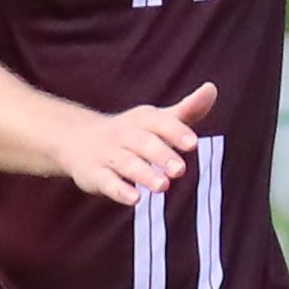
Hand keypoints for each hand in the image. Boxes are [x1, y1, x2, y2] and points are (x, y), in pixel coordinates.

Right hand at [49, 80, 216, 204]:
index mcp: (143, 120)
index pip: (160, 122)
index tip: (193, 144)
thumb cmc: (130, 132)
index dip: (176, 132)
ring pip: (126, 163)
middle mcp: (125, 135)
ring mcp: (108, 155)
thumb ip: (187, 109)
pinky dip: (120, 190)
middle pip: (143, 143)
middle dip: (161, 155)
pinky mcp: (94, 175)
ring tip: (163, 186)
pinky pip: (107, 182)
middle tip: (180, 170)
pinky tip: (134, 199)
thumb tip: (212, 89)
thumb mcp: (157, 119)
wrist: (77, 140)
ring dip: (144, 174)